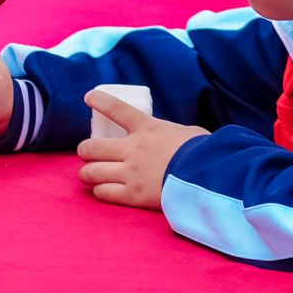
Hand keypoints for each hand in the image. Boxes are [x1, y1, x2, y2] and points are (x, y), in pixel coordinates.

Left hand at [75, 91, 209, 208]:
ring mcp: (131, 172)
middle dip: (85, 150)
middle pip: (92, 147)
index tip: (89, 97)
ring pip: (92, 172)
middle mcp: (133, 148)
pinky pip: (104, 192)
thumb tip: (179, 139)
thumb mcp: (189, 133)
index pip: (117, 109)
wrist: (208, 178)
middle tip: (87, 153)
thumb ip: (174, 135)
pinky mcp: (133, 195)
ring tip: (88, 175)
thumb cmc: (204, 153)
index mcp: (148, 128)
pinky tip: (101, 190)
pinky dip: (99, 191)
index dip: (100, 101)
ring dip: (87, 173)